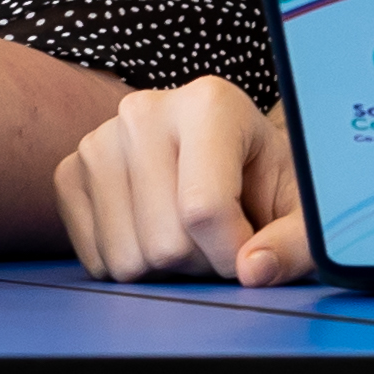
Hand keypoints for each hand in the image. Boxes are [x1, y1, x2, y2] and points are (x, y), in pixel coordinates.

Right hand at [55, 76, 312, 284]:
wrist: (227, 164)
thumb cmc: (267, 184)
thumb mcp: (303, 210)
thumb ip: (295, 244)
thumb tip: (253, 270)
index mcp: (209, 103)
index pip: (204, 209)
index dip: (232, 254)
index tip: (250, 250)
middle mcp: (145, 111)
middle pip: (164, 242)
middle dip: (200, 262)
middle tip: (217, 236)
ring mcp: (98, 141)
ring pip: (127, 258)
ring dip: (165, 268)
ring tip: (187, 232)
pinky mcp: (69, 174)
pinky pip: (95, 260)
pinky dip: (129, 264)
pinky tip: (153, 232)